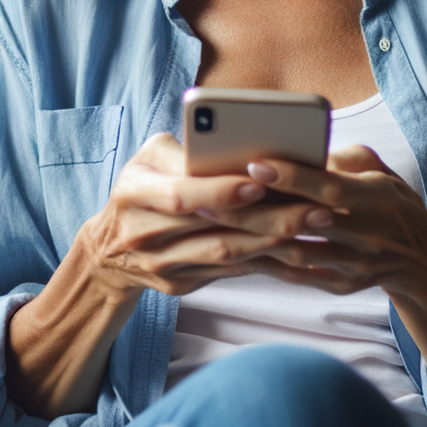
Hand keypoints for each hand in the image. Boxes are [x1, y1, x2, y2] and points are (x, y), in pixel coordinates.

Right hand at [76, 133, 343, 296]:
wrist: (109, 251)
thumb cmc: (142, 185)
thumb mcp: (149, 158)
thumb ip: (186, 150)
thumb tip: (235, 141)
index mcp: (136, 192)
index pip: (183, 194)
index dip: (221, 190)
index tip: (261, 182)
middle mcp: (146, 233)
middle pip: (216, 229)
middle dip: (271, 217)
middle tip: (318, 205)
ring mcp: (163, 266)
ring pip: (228, 256)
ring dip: (276, 241)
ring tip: (317, 223)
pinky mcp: (181, 285)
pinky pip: (229, 272)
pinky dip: (266, 259)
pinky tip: (299, 246)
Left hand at [197, 144, 426, 295]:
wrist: (422, 256)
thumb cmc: (390, 199)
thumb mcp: (378, 169)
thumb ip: (343, 157)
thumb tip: (306, 150)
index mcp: (372, 199)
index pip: (327, 187)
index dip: (291, 177)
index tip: (254, 164)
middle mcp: (364, 235)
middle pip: (302, 222)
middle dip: (256, 210)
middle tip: (212, 195)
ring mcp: (353, 265)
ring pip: (295, 253)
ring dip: (253, 239)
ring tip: (215, 223)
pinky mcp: (342, 285)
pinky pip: (298, 276)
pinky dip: (268, 263)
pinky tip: (237, 250)